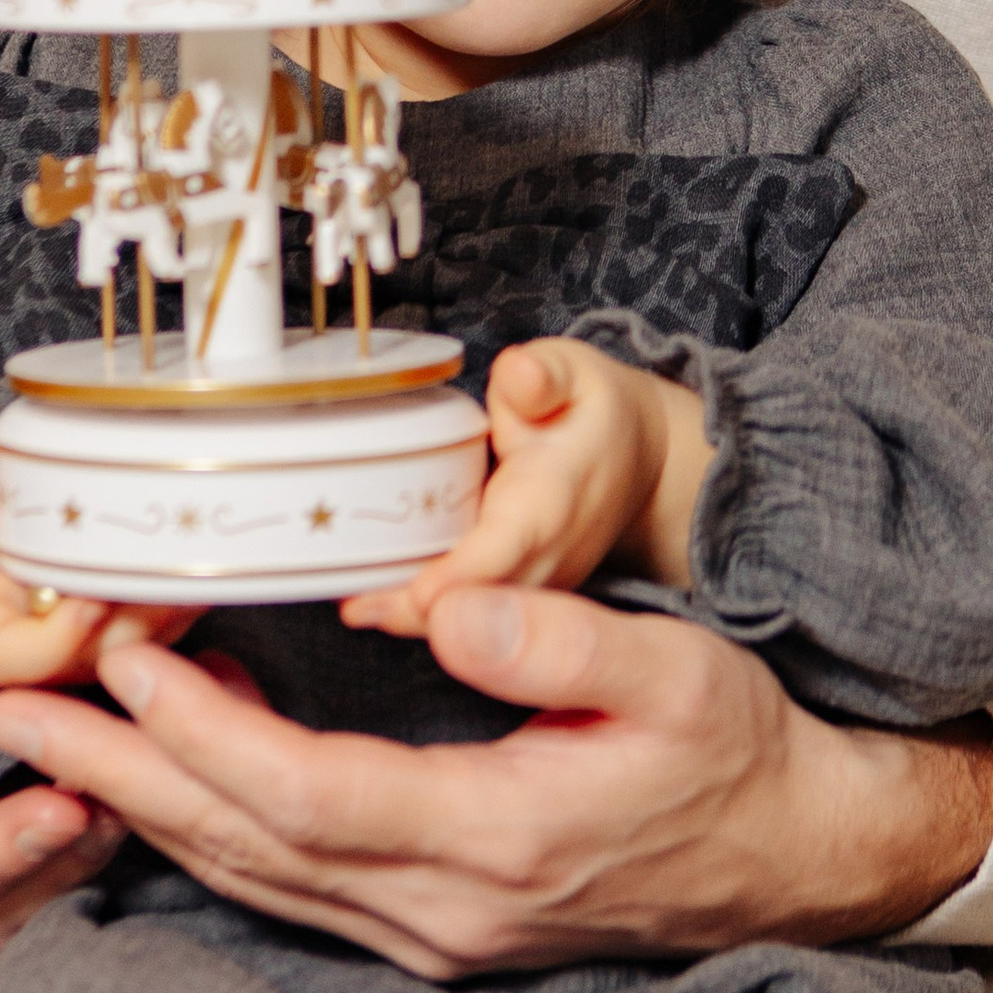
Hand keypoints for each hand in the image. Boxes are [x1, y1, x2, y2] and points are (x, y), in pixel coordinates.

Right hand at [0, 408, 195, 686]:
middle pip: (102, 652)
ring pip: (145, 640)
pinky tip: (219, 546)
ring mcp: (88, 648)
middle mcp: (44, 659)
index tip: (93, 595)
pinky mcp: (121, 628)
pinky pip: (165, 621)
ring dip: (178, 600)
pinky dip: (189, 589)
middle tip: (182, 563)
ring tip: (211, 548)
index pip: (29, 658)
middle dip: (142, 612)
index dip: (66, 633)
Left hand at [0, 588, 992, 982]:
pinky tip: (166, 783)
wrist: (791, 857)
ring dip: (146, 807)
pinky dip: (212, 830)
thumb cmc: (733, 751)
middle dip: (120, 778)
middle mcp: (440, 905)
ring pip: (253, 875)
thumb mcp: (672, 671)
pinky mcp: (435, 922)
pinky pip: (291, 884)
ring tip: (53, 744)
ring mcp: (432, 929)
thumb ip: (556, 638)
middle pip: (243, 847)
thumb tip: (450, 604)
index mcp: (489, 837)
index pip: (304, 793)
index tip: (126, 664)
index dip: (203, 733)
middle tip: (12, 720)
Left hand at [343, 342, 708, 636]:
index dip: (463, 575)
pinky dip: (426, 611)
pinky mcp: (524, 596)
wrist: (638, 458)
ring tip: (354, 602)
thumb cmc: (593, 411)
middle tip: (353, 604)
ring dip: (413, 616)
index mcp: (552, 502)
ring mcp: (538, 587)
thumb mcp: (573, 372)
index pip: (506, 547)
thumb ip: (540, 374)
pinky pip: (474, 616)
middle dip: (416, 609)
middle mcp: (547, 559)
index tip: (420, 593)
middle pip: (479, 603)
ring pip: (473, 621)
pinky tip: (376, 596)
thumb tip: (517, 375)